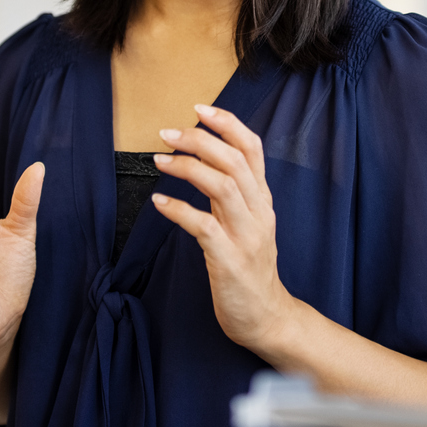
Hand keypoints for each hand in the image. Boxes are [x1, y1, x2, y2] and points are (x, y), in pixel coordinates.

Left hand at [152, 104, 303, 356]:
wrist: (268, 317)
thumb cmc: (250, 269)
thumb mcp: (247, 223)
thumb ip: (231, 193)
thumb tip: (204, 159)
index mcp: (262, 200)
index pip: (253, 148)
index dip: (227, 123)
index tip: (199, 109)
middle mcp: (259, 213)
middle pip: (235, 161)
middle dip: (199, 140)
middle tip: (167, 133)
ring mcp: (247, 237)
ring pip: (223, 186)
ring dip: (188, 168)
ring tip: (160, 160)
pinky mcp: (230, 261)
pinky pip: (203, 227)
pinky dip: (179, 210)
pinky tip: (159, 203)